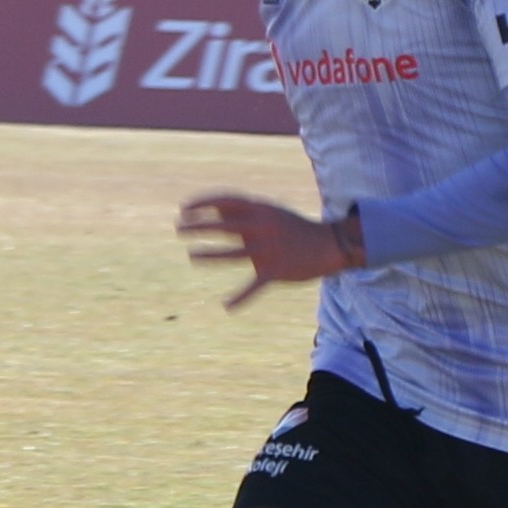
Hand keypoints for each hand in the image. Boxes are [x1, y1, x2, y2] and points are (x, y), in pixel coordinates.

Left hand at [178, 192, 359, 310]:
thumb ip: (240, 213)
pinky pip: (254, 286)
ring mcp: (268, 250)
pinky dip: (241, 298)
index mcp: (261, 210)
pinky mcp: (275, 271)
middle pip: (224, 226)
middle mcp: (262, 228)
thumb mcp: (268, 213)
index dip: (202, 203)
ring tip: (192, 256)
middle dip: (199, 227)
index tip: (183, 208)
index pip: (226, 201)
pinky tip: (227, 305)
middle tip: (179, 229)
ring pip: (233, 254)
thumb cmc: (290, 227)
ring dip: (210, 256)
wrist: (329, 244)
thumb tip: (210, 210)